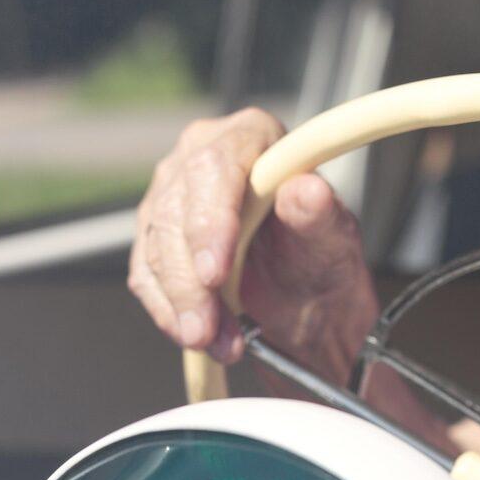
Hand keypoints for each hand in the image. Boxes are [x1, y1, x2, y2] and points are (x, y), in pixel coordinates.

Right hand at [127, 108, 376, 384]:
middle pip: (176, 211)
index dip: (210, 220)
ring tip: (215, 342)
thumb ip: (320, 214)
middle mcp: (204, 155)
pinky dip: (167, 311)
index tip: (216, 272)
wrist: (306, 293)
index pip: (216, 167)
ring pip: (156, 247)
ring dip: (182, 304)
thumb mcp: (334, 238)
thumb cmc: (321, 253)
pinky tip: (191, 336)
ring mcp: (173, 194)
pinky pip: (145, 274)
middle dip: (189, 280)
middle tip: (206, 328)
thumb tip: (308, 191)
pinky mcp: (157, 235)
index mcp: (252, 137)